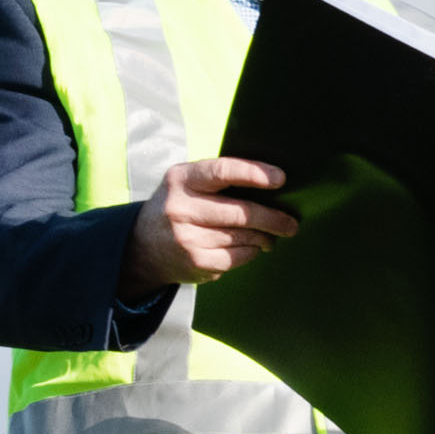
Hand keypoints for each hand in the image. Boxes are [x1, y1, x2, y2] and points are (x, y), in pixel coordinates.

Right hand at [120, 158, 294, 295]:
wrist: (143, 246)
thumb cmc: (180, 207)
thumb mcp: (186, 184)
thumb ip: (219, 180)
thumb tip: (272, 186)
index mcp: (181, 179)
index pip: (222, 172)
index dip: (254, 174)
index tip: (280, 178)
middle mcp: (181, 207)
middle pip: (241, 212)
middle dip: (273, 218)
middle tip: (291, 223)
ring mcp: (187, 237)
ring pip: (243, 236)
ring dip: (265, 237)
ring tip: (271, 235)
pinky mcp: (196, 261)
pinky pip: (238, 256)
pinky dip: (251, 251)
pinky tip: (251, 247)